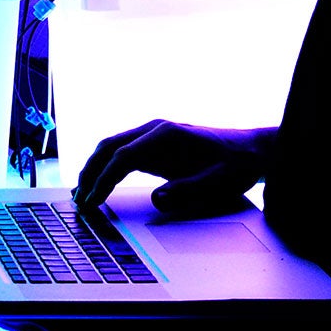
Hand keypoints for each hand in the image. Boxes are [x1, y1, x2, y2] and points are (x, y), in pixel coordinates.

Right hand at [74, 121, 274, 216]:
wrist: (252, 150)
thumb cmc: (236, 164)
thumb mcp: (218, 181)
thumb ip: (188, 189)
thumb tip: (157, 199)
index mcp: (166, 135)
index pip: (123, 156)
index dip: (104, 179)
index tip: (93, 200)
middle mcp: (154, 130)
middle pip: (109, 147)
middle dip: (89, 172)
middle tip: (78, 199)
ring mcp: (152, 135)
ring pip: (111, 148)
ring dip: (94, 169)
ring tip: (81, 193)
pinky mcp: (154, 145)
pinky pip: (122, 154)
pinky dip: (106, 168)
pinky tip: (99, 184)